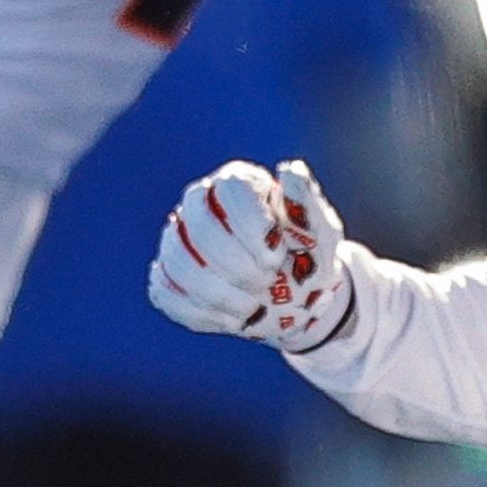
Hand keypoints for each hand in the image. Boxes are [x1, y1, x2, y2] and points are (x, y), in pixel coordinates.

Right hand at [151, 159, 355, 352]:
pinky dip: (203, 313)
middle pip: (200, 228)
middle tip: (268, 282)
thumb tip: (290, 169)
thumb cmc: (307, 257)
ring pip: (178, 262)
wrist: (295, 300)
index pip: (230, 190)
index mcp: (238, 182)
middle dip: (239, 267)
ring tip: (251, 306)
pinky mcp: (165, 277)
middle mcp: (199, 203)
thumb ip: (307, 202)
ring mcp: (177, 240)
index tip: (276, 255)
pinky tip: (231, 317)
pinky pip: (166, 294)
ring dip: (220, 295)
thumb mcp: (321, 232)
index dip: (253, 227)